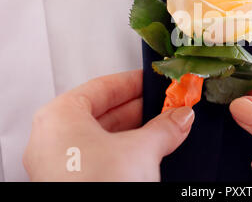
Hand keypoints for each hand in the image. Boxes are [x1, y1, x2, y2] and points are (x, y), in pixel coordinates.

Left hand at [23, 70, 193, 180]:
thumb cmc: (97, 187)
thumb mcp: (142, 150)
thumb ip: (164, 127)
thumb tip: (180, 117)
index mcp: (59, 118)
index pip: (102, 87)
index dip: (133, 83)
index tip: (152, 82)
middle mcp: (53, 140)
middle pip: (103, 112)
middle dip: (140, 109)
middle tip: (165, 106)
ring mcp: (60, 165)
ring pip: (102, 137)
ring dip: (135, 132)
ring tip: (164, 128)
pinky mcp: (72, 183)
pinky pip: (100, 157)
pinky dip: (125, 152)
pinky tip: (149, 152)